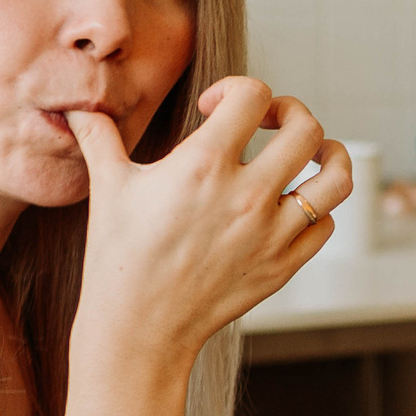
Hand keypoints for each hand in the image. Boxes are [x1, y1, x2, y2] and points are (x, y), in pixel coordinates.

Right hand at [67, 77, 351, 367]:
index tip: (215, 109)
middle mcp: (246, 196)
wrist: (138, 328)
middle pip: (305, 129)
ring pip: (335, 178)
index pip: (252, 96)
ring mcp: (271, 234)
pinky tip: (295, 203)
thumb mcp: (107, 187)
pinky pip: (326, 224)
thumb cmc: (119, 256)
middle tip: (269, 121)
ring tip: (313, 152)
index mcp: (203, 166)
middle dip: (290, 112)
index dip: (236, 88)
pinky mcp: (283, 265)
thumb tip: (79, 108)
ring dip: (330, 155)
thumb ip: (98, 137)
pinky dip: (319, 207)